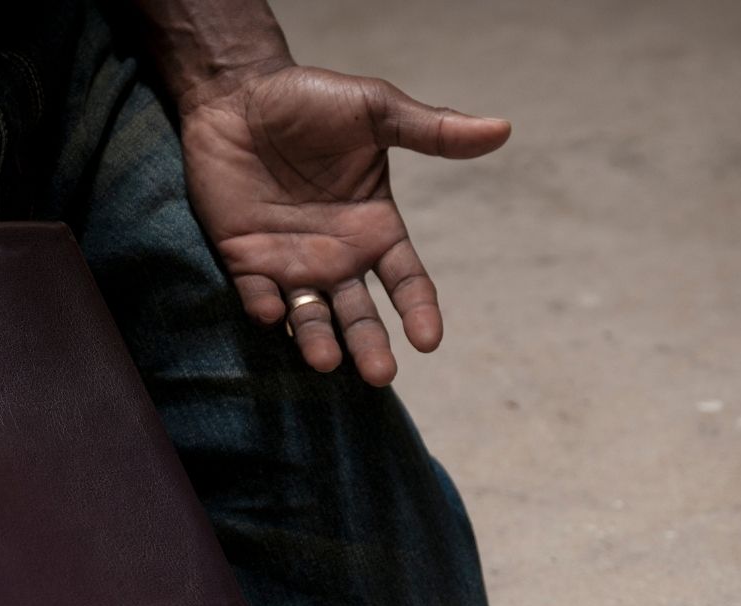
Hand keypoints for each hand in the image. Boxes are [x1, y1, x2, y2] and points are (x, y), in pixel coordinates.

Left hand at [180, 66, 509, 384]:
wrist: (237, 94)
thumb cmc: (310, 100)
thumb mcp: (375, 111)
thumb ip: (431, 130)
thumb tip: (503, 127)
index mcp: (375, 229)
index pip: (406, 281)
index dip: (418, 310)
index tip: (429, 340)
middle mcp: (338, 258)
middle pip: (361, 315)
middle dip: (370, 346)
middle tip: (380, 375)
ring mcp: (290, 263)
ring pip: (311, 317)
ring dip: (318, 342)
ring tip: (326, 362)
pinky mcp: (244, 260)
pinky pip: (256, 294)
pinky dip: (265, 307)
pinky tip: (273, 313)